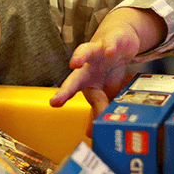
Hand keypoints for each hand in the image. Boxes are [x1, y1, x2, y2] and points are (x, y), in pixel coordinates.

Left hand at [49, 7, 165, 135]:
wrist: (119, 40)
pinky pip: (111, 43)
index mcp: (85, 81)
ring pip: (85, 51)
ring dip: (79, 57)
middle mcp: (88, 67)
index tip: (54, 104)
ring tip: (75, 64)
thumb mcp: (104, 89)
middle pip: (74, 77)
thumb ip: (97, 109)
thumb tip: (91, 133)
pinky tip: (111, 52)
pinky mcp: (113, 40)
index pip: (73, 92)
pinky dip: (111, 47)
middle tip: (57, 100)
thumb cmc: (107, 68)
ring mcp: (99, 52)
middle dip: (66, 89)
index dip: (63, 98)